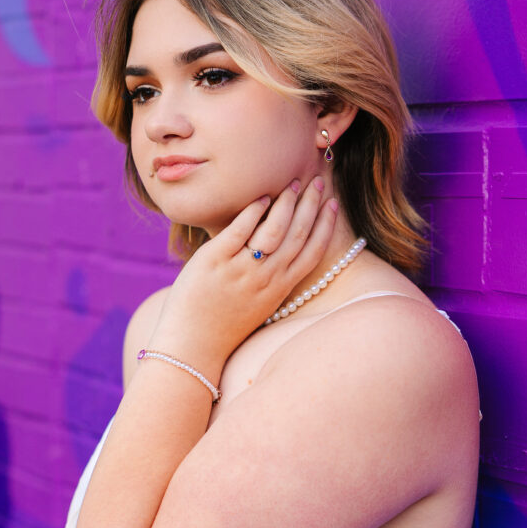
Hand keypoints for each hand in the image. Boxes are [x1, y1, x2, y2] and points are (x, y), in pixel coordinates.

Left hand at [148, 176, 338, 371]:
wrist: (193, 346)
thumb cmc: (224, 326)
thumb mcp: (259, 306)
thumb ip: (272, 281)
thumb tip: (280, 251)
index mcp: (280, 290)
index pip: (313, 252)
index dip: (327, 225)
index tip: (333, 203)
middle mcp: (266, 279)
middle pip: (298, 234)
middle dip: (312, 205)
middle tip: (318, 181)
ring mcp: (241, 270)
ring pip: (274, 229)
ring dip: (288, 203)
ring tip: (292, 184)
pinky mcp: (215, 261)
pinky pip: (240, 229)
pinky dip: (254, 210)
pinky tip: (262, 196)